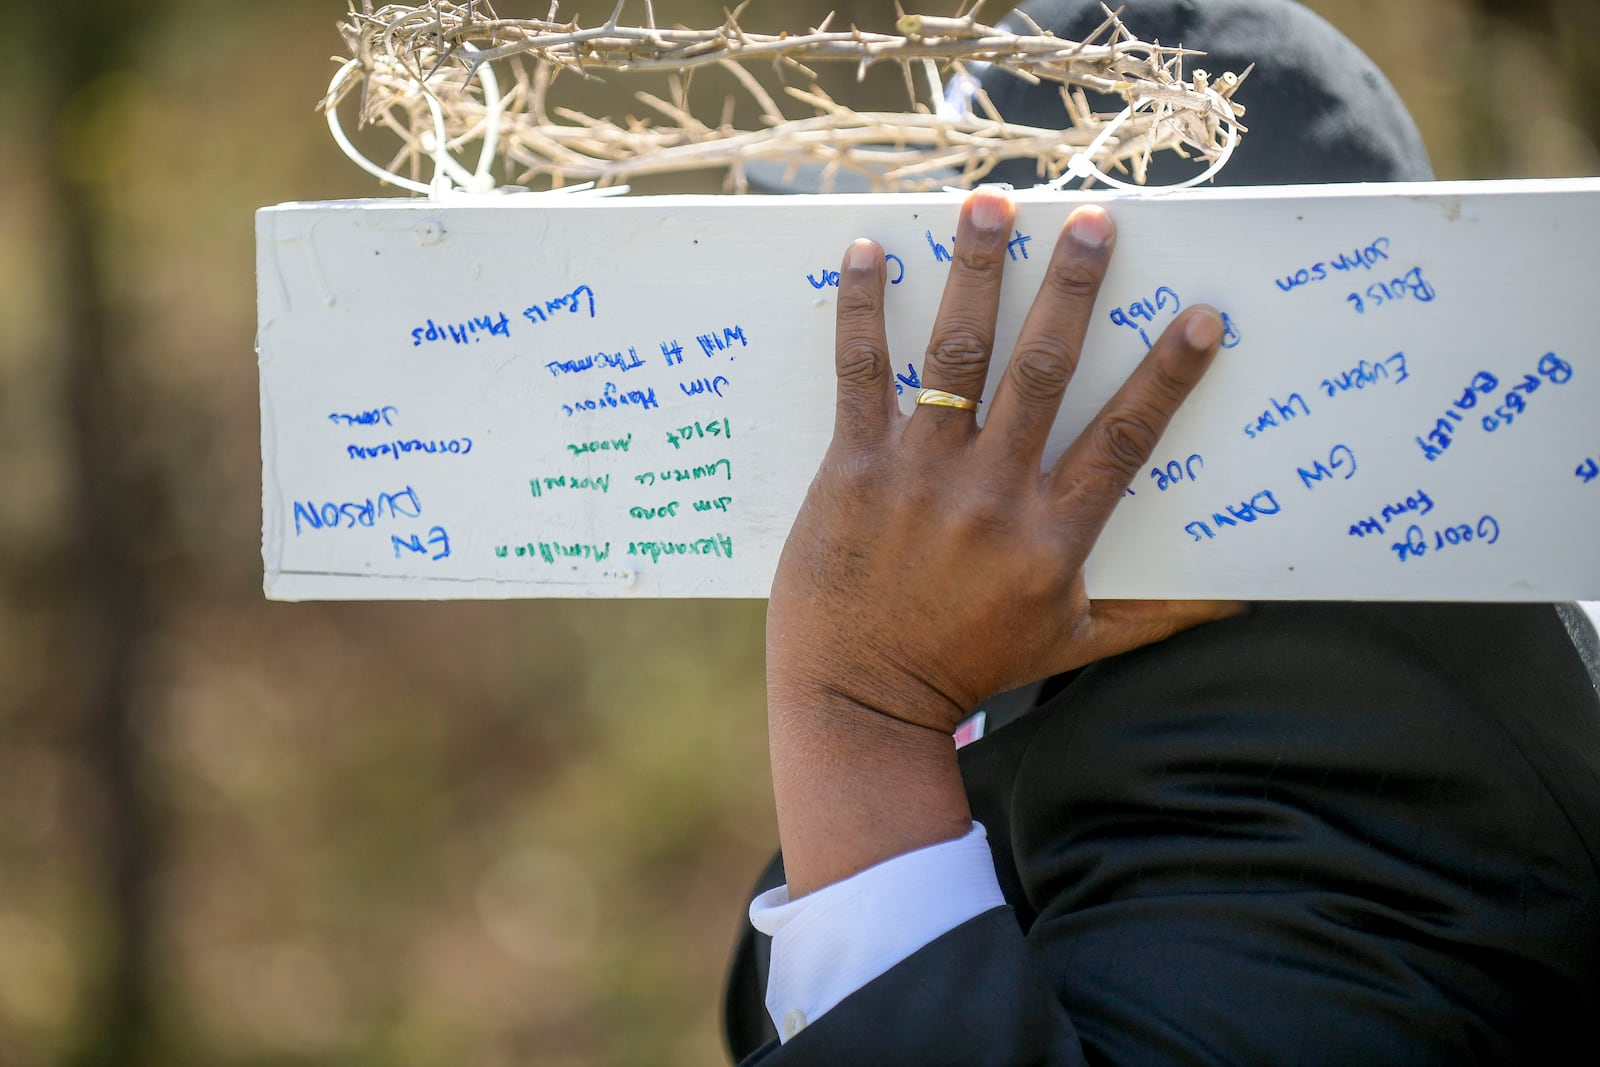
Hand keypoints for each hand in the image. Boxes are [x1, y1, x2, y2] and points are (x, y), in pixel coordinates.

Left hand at [768, 190, 1238, 737]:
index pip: (1125, 438)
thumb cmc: (973, 670)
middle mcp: (992, 493)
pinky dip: (863, 311)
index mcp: (1053, 534)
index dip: (1167, 375)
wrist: (860, 699)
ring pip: (958, 354)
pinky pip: (861, 375)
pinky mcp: (854, 468)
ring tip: (992, 205)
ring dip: (978, 272)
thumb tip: (1245, 602)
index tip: (1200, 315)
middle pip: (1044, 371)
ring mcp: (921, 475)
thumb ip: (1158, 614)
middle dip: (1073, 290)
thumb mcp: (1075, 643)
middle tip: (1094, 221)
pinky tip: (869, 253)